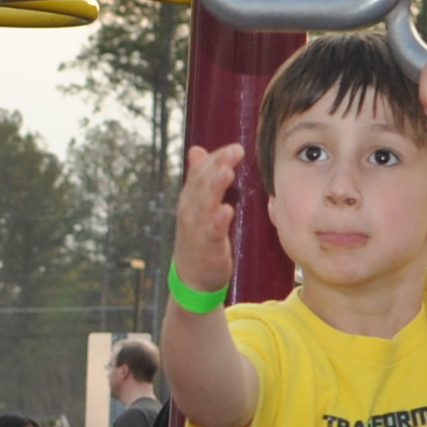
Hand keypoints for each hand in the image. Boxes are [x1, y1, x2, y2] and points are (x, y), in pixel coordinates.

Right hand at [171, 143, 245, 292]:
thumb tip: (197, 150)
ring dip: (215, 187)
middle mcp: (189, 210)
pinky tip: (227, 210)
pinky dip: (217, 220)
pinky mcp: (206, 247)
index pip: (200, 171)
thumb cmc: (200, 238)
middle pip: (202, 182)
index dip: (216, 157)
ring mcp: (196, 229)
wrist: (192, 279)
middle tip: (236, 151)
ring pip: (204, 203)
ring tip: (228, 172)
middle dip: (218, 164)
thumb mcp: (198, 206)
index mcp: (190, 198)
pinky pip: (211, 231)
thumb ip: (201, 179)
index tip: (236, 147)